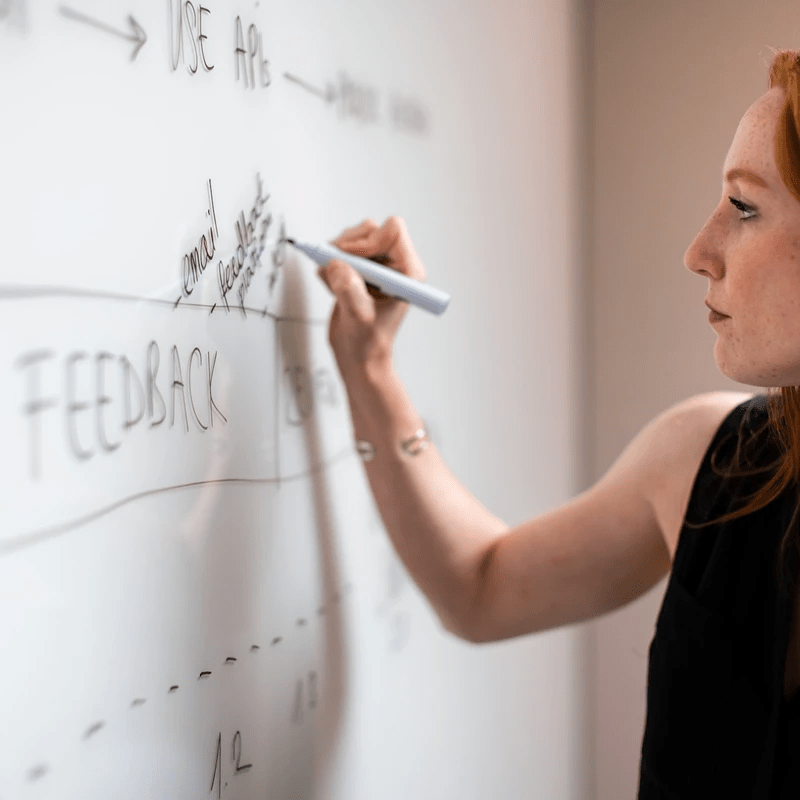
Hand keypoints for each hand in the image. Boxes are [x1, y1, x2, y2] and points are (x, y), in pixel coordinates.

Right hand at [317, 216, 425, 379]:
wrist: (359, 357)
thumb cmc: (368, 344)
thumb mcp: (358, 318)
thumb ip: (349, 290)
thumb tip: (336, 265)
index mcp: (408, 272)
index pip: (393, 231)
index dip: (367, 241)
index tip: (350, 262)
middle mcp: (396, 265)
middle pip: (371, 230)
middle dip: (348, 246)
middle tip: (336, 267)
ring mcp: (377, 266)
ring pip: (354, 237)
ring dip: (337, 255)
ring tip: (333, 282)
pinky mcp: (361, 270)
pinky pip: (342, 250)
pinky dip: (330, 263)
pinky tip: (331, 285)